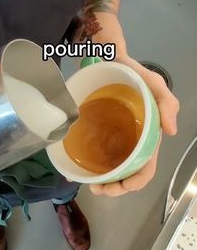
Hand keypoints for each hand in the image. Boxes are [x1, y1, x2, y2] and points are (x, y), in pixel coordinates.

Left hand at [90, 55, 179, 196]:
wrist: (106, 61)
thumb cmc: (132, 74)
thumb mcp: (154, 84)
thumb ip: (167, 103)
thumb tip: (170, 132)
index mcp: (146, 137)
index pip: (146, 166)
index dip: (137, 181)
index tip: (121, 186)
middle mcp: (130, 142)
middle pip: (127, 174)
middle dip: (116, 187)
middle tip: (99, 188)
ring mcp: (113, 140)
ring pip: (111, 170)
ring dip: (102, 183)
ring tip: (90, 183)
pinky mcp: (97, 134)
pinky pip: (94, 155)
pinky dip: (88, 167)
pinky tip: (79, 171)